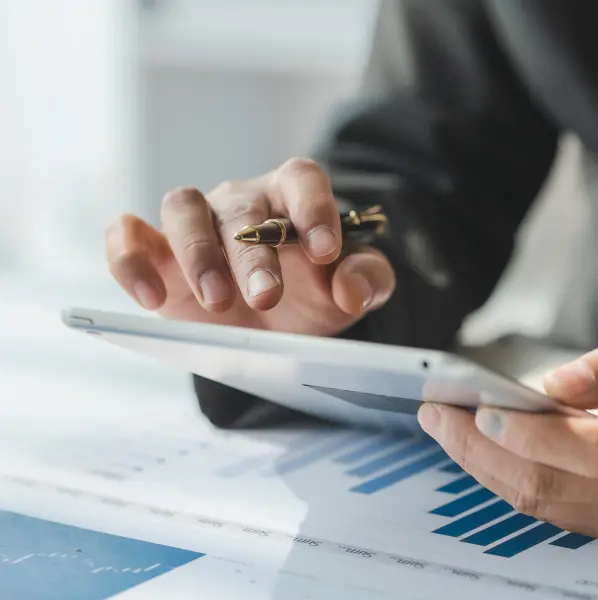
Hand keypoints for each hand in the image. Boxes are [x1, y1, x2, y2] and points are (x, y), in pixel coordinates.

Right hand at [106, 158, 394, 334]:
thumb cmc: (311, 294)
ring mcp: (195, 221)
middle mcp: (242, 201)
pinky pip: (127, 235)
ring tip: (216, 302)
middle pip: (242, 208)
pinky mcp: (154, 250)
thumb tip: (351, 286)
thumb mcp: (348, 291)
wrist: (271, 324)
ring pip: (182, 207)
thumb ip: (366, 280)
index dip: (313, 208)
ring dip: (197, 254)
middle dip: (253, 253)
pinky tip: (149, 297)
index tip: (324, 250)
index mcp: (292, 198)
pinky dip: (129, 257)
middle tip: (266, 297)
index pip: (302, 178)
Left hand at [418, 324, 597, 544]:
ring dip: (485, 467)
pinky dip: (512, 482)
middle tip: (436, 414)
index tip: (477, 407)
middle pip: (548, 483)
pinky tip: (486, 454)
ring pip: (543, 503)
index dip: (526, 434)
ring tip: (446, 429)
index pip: (585, 450)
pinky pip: (556, 511)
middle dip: (479, 449)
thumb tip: (555, 384)